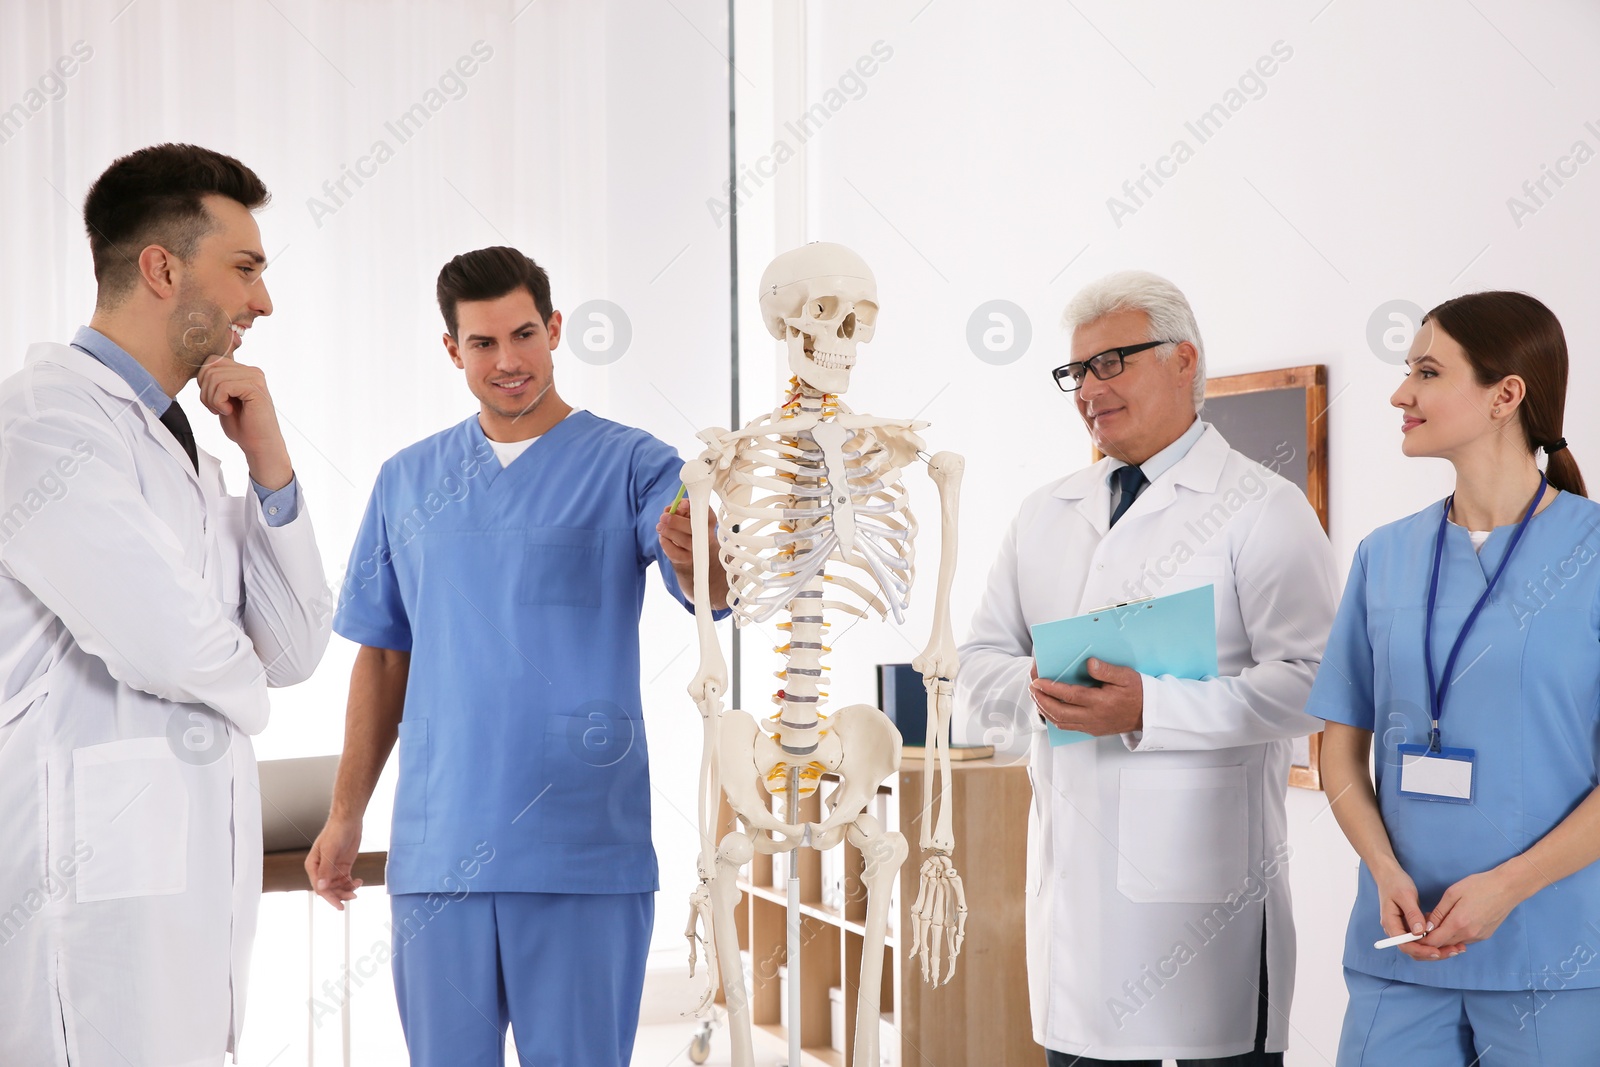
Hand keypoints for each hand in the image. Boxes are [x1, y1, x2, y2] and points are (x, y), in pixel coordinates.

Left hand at [196, 356, 292, 489]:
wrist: (259, 445)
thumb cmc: (241, 425)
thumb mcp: (222, 398)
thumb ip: (216, 380)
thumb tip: (202, 367)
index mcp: (245, 371)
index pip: (212, 360)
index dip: (203, 380)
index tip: (212, 399)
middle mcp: (252, 371)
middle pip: (211, 367)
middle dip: (205, 391)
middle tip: (214, 407)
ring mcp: (255, 378)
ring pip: (214, 377)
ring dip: (211, 398)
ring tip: (221, 410)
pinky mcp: (255, 388)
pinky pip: (223, 387)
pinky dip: (218, 402)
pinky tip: (228, 411)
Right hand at [305, 815, 363, 909]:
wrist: (348, 820)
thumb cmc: (336, 832)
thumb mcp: (330, 850)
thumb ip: (326, 869)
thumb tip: (321, 887)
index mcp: (313, 866)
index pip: (320, 887)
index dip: (329, 897)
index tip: (340, 905)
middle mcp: (321, 869)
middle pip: (329, 889)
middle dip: (340, 894)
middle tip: (354, 897)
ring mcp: (332, 868)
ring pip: (338, 886)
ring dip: (347, 890)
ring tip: (358, 886)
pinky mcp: (343, 866)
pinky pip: (345, 880)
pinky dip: (352, 883)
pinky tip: (359, 881)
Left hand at [656, 497, 728, 609]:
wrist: (697, 561)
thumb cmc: (690, 533)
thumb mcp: (690, 518)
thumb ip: (681, 509)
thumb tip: (671, 508)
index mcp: (709, 522)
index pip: (708, 514)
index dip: (695, 508)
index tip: (683, 504)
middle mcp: (707, 537)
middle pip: (694, 528)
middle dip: (676, 521)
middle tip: (664, 517)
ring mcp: (697, 551)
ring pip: (682, 540)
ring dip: (667, 531)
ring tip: (660, 527)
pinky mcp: (685, 561)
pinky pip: (672, 551)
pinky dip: (665, 542)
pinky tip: (663, 538)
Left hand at [1029, 657, 1142, 735]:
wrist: (1148, 714)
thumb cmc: (1137, 693)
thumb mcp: (1126, 676)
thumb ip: (1107, 670)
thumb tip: (1089, 663)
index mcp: (1101, 702)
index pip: (1070, 696)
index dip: (1051, 689)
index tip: (1038, 681)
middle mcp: (1093, 717)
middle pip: (1059, 712)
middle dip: (1042, 700)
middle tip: (1032, 688)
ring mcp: (1091, 725)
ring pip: (1061, 722)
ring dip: (1045, 709)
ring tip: (1037, 696)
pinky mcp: (1091, 730)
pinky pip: (1068, 727)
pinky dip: (1054, 718)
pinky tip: (1049, 708)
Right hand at [1371, 862, 1463, 960]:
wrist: (1389, 875)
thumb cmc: (1395, 883)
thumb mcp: (1405, 896)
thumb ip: (1412, 914)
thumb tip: (1421, 933)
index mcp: (1391, 924)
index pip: (1405, 945)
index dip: (1421, 951)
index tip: (1437, 951)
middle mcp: (1396, 930)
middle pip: (1414, 950)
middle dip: (1433, 953)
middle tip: (1454, 951)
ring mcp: (1403, 928)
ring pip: (1420, 946)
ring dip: (1437, 948)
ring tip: (1457, 947)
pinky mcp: (1410, 926)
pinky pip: (1422, 938)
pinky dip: (1435, 940)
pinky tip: (1448, 936)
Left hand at [1419, 868, 1526, 954]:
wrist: (1507, 887)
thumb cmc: (1479, 886)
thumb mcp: (1452, 893)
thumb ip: (1438, 912)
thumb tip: (1427, 927)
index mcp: (1458, 923)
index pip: (1434, 941)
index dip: (1421, 939)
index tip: (1414, 932)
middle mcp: (1469, 934)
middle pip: (1443, 944)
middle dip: (1431, 937)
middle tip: (1425, 922)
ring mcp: (1478, 936)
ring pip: (1454, 942)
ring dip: (1444, 936)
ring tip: (1439, 919)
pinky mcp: (1485, 935)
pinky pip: (1465, 939)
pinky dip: (1456, 934)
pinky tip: (1453, 921)